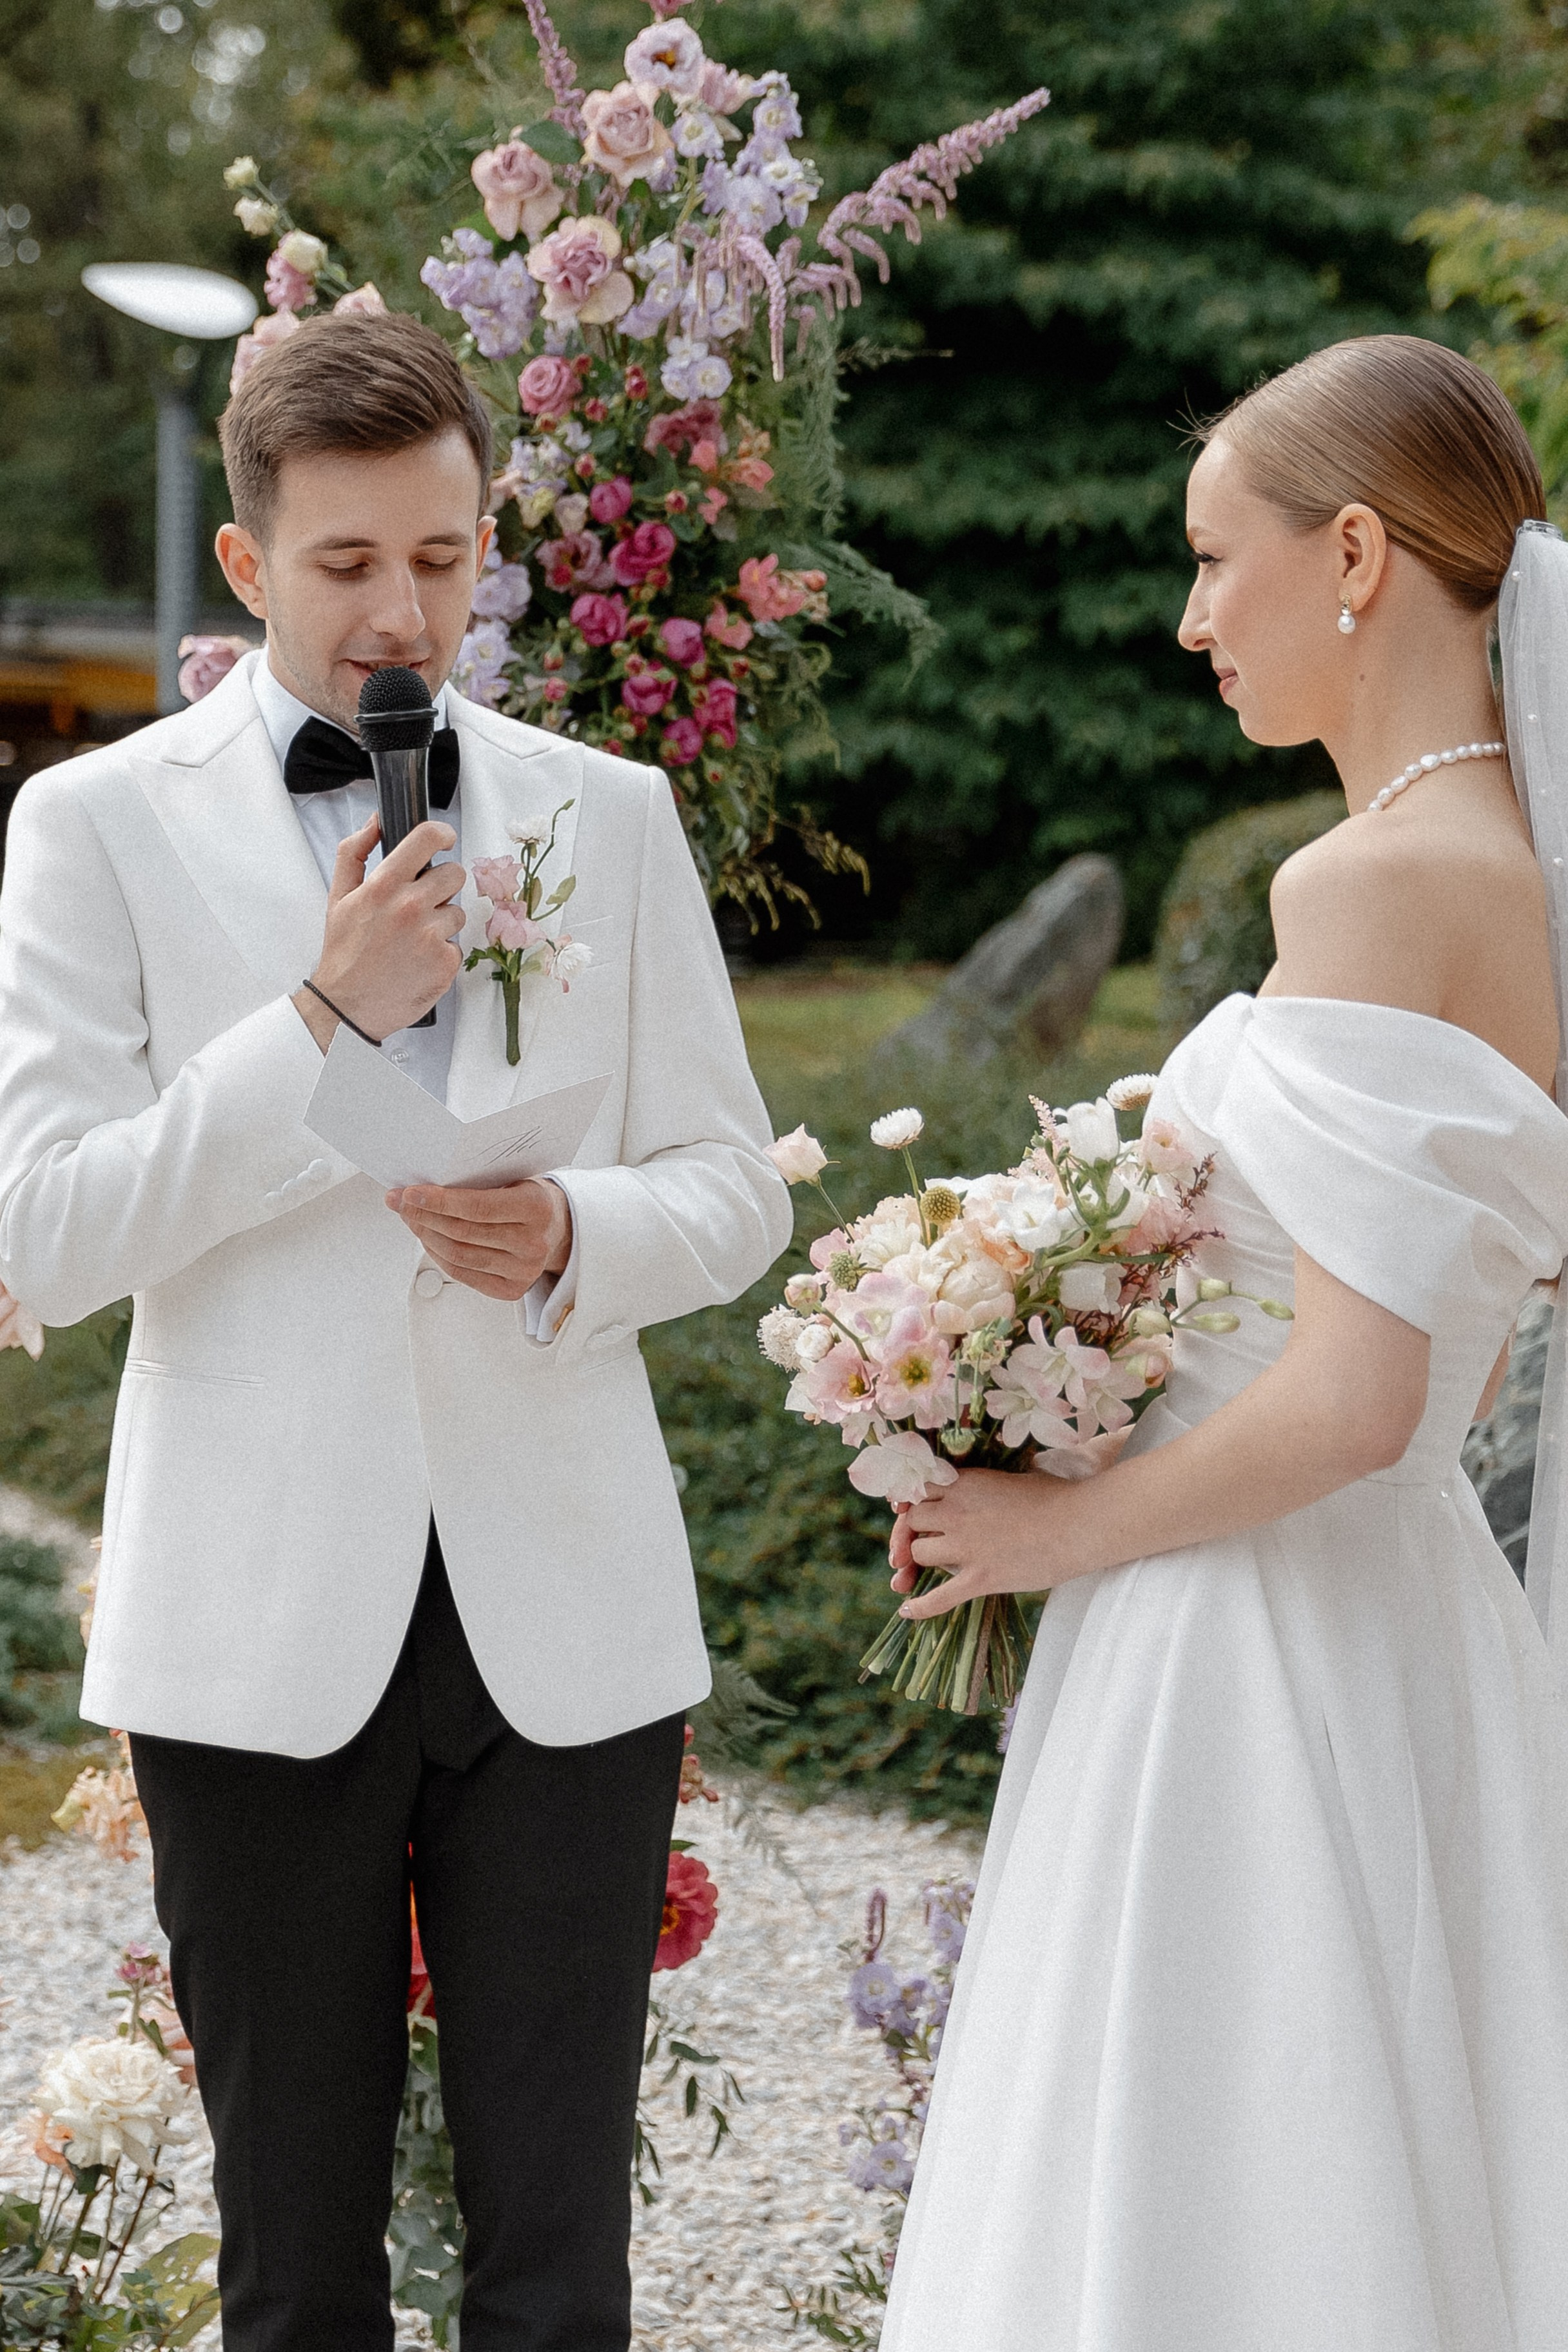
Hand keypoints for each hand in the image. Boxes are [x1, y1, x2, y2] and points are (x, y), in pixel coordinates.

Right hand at [294, 814, 465, 1046]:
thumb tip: (376, 821)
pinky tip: (418, 960)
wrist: (347, 1007)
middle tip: (419, 905)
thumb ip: (353, 852)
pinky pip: (457, 944)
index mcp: (384, 886)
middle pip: (454, 874)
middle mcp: (410, 907)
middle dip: (441, 886)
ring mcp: (431, 935)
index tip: (444, 839)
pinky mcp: (446, 962)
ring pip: (457, 912)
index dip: (441, 834)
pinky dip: (442, 951)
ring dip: (441, 922)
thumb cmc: (343, 952)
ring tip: (412, 939)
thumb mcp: (338, 897)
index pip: (427, 838)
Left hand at [388, 1177, 572, 1302]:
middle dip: (423, 1216)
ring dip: (426, 1235)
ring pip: (457, 1255)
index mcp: (536, 1209)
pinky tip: (428, 1238)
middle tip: (400, 1202)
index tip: (409, 1192)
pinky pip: (462, 1273)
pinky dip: (438, 1255)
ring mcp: (524, 1271)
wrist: (559, 1228)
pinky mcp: (512, 1290)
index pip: (478, 1207)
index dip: (439, 1201)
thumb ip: (479, 1183)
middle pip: (462, 1232)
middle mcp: (533, 1244)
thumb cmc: (528, 1198)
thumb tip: (424, 1186)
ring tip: (410, 1218)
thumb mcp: (514, 1179)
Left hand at [890, 1468, 1066, 1620]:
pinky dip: (920, 1606)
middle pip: (912, 1523)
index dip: (917, 1504)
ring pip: (919, 1555)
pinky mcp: (981, 1577)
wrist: (1080, 1524)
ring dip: (922, 1561)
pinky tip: (907, 1611)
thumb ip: (983, 1485)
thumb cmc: (1056, 1497)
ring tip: (933, 1565)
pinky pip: (939, 1597)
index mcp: (964, 1483)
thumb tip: (975, 1491)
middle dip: (915, 1532)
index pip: (919, 1492)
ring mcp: (967, 1547)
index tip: (920, 1514)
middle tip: (927, 1541)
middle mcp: (957, 1512)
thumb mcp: (1011, 1477)